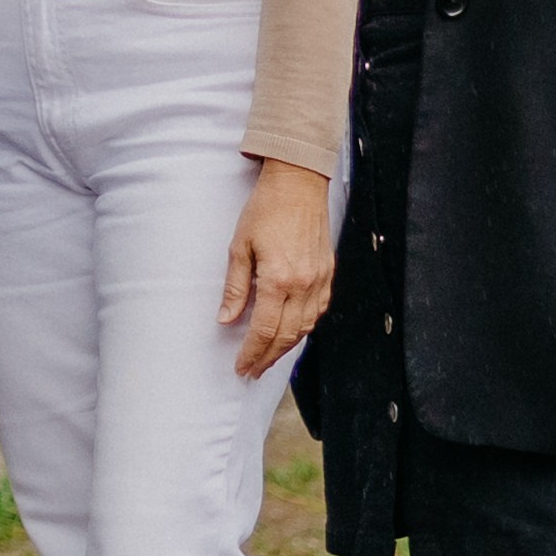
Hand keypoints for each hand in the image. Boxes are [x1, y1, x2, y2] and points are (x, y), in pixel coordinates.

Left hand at [219, 157, 333, 378]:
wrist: (298, 184)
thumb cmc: (265, 210)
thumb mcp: (239, 247)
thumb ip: (235, 287)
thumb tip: (226, 319)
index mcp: (279, 280)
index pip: (265, 330)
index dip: (252, 352)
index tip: (241, 367)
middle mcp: (304, 285)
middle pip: (287, 335)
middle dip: (268, 357)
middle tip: (252, 371)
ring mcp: (320, 280)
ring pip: (306, 327)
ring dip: (287, 347)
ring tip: (268, 358)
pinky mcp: (328, 273)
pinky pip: (318, 310)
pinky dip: (304, 327)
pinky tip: (292, 333)